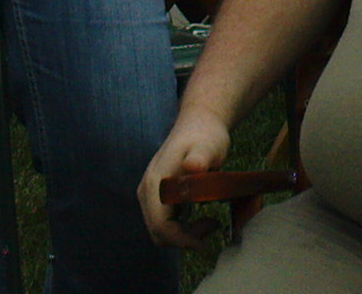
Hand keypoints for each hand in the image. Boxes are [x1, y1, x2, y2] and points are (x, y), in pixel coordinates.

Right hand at [138, 109, 232, 248]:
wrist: (199, 123)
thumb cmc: (205, 135)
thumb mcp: (208, 146)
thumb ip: (200, 157)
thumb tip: (192, 167)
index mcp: (155, 183)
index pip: (160, 225)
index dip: (181, 239)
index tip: (206, 238)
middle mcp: (148, 191)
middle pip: (159, 233)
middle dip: (185, 238)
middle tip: (213, 224)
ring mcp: (151, 195)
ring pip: (161, 231)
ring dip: (185, 234)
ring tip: (210, 221)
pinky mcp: (159, 198)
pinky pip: (166, 224)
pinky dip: (183, 229)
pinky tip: (203, 218)